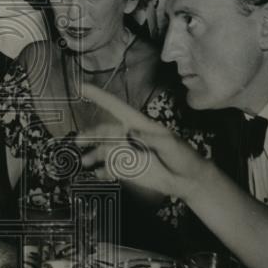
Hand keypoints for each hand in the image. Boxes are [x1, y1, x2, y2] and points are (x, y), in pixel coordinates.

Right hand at [76, 83, 210, 199]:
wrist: (187, 180)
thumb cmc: (182, 156)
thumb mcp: (169, 144)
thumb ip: (150, 138)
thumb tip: (129, 132)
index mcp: (137, 124)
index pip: (115, 106)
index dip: (98, 96)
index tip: (81, 87)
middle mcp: (127, 137)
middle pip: (104, 131)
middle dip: (91, 134)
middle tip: (79, 140)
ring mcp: (126, 153)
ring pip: (103, 150)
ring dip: (93, 154)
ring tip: (86, 161)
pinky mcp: (126, 170)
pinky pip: (109, 169)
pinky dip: (102, 171)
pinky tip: (99, 174)